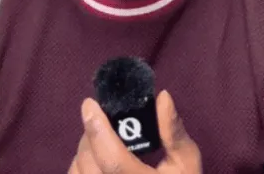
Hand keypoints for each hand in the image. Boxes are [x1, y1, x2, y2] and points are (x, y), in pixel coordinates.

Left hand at [68, 90, 201, 173]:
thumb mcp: (186, 162)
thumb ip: (173, 132)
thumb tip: (162, 97)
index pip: (113, 160)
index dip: (98, 130)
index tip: (90, 104)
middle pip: (89, 165)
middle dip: (91, 136)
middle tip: (102, 121)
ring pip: (77, 173)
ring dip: (83, 152)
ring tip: (101, 141)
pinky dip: (79, 167)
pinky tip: (96, 162)